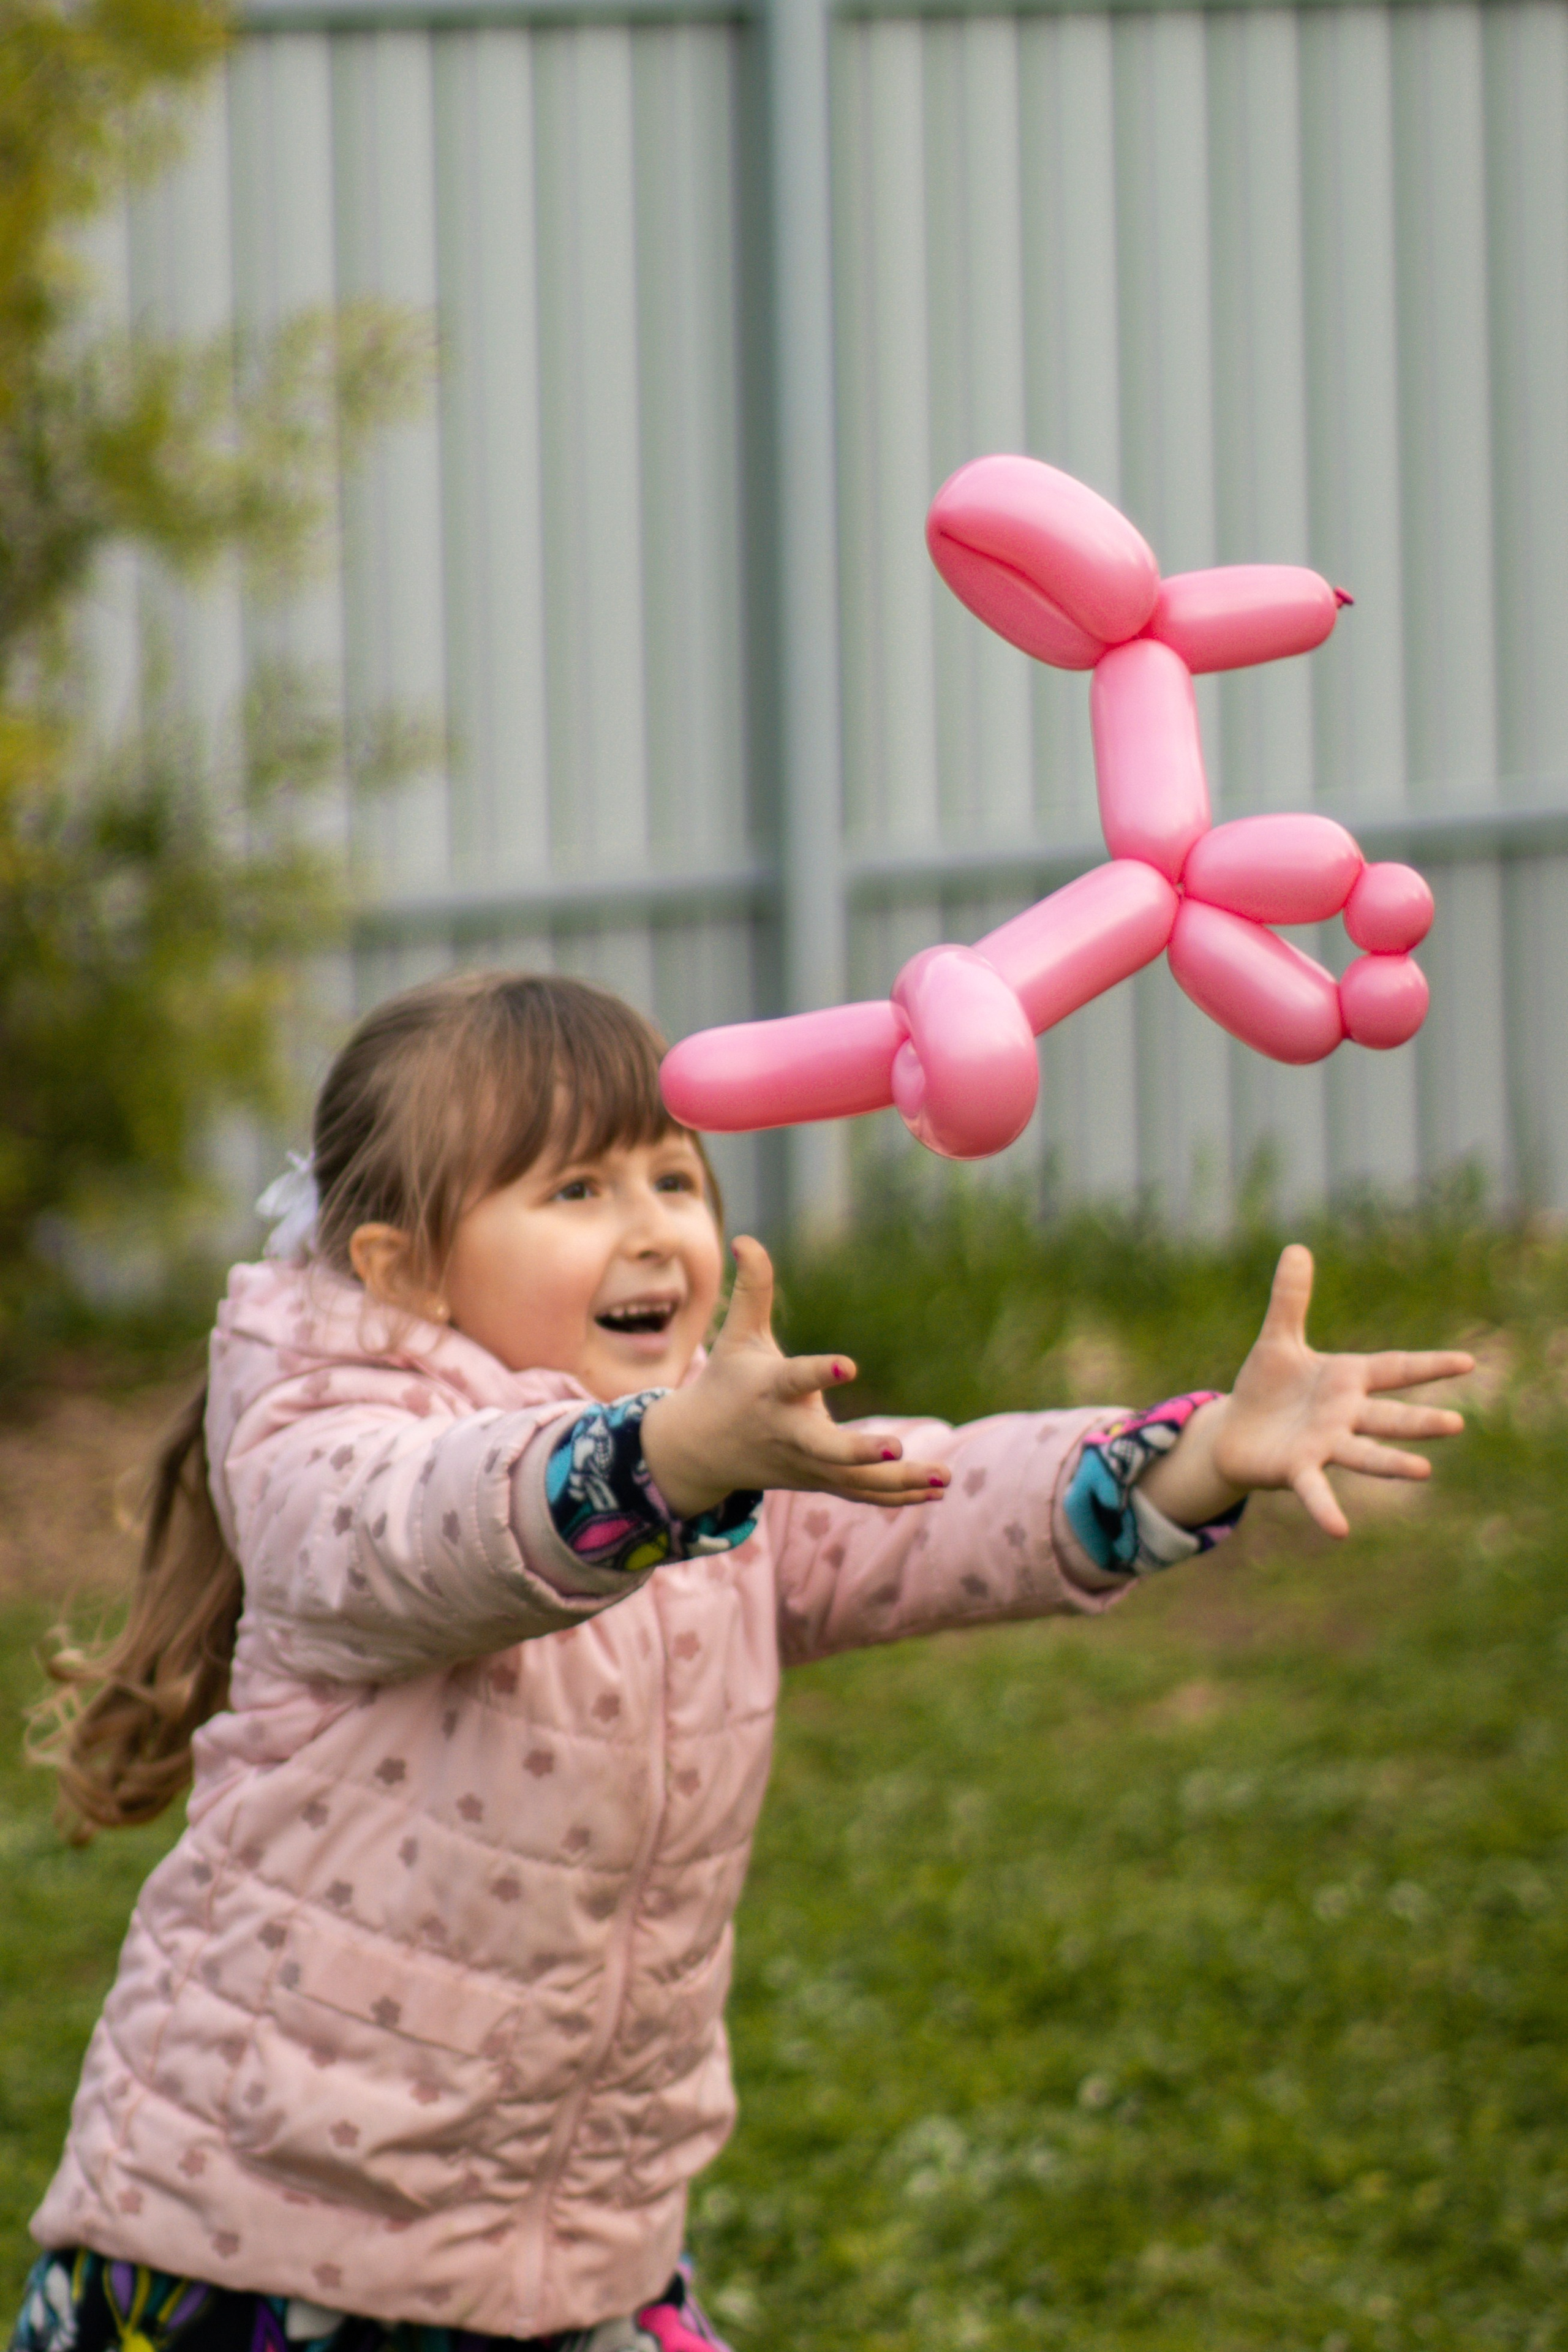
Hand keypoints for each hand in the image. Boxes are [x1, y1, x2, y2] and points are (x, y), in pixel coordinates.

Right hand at [640, 1236, 949, 1517]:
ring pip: (853, 1480)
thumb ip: (753, 1290)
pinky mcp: (818, 1481)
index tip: (848, 1366)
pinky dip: (896, 1495)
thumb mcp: (737, 1336)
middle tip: (897, 1446)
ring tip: (945, 1478)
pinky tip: (937, 1491)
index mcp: (770, 1392)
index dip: (819, 1374)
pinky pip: (860, 1493)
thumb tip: (747, 1238)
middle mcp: (789, 1432)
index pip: (795, 1380)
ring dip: (899, 1481)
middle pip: (825, 1449)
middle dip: (860, 1452)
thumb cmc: (726, 1383)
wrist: (700, 1451)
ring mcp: (805, 1464)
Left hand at [1138, 1243, 1474, 1537]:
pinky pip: (1315, 1490)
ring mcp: (1324, 1445)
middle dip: (1419, 1420)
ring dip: (1392, 1462)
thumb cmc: (1267, 1387)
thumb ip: (1290, 1299)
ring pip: (1363, 1454)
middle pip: (1388, 1416)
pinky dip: (1326, 1509)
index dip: (1429, 1365)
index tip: (1468, 1361)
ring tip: (1423, 1469)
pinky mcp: (1296, 1469)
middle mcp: (1343, 1416)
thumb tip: (1295, 1247)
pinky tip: (1339, 1531)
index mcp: (1346, 1380)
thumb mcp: (1278, 1339)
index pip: (1395, 1368)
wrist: (1235, 1431)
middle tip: (1457, 1424)